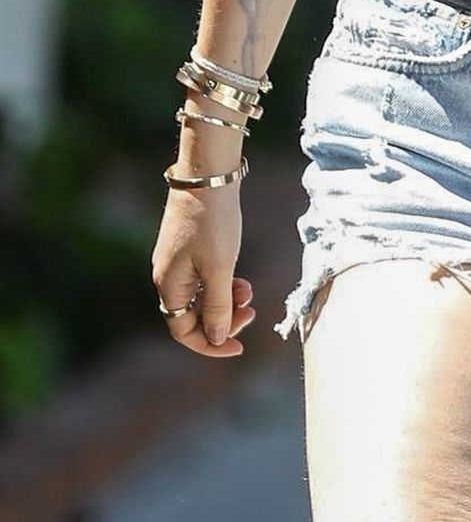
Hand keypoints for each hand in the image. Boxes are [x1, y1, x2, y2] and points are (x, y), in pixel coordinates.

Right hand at [151, 188, 256, 356]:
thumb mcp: (220, 268)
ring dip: (226, 301)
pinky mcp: (188, 246)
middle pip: (193, 316)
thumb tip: (216, 337)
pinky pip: (204, 278)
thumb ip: (218, 305)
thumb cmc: (213, 221)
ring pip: (201, 296)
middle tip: (252, 313)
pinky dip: (223, 283)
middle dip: (223, 321)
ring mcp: (177, 260)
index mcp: (169, 286)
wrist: (208, 173)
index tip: (240, 347)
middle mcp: (167, 276)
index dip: (211, 345)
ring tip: (249, 293)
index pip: (184, 332)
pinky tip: (241, 279)